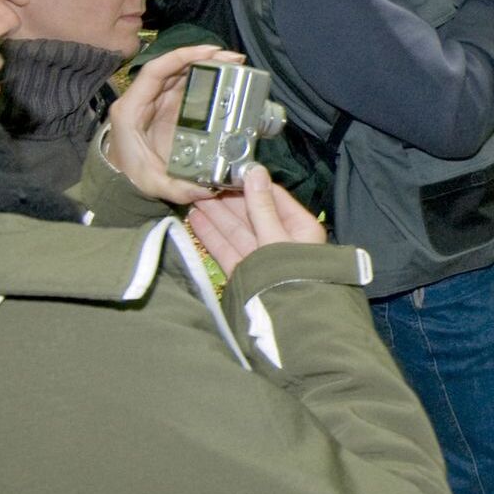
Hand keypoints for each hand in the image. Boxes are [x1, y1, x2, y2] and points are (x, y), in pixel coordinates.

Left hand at [104, 43, 233, 204]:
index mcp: (132, 108)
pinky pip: (185, 86)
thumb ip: (177, 189)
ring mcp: (156, 101)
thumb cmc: (130, 176)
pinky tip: (225, 78)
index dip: (181, 57)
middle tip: (233, 59)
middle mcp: (143, 99)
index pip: (155, 71)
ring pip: (180, 74)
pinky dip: (205, 78)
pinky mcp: (167, 108)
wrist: (120, 179)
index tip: (209, 53)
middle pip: (172, 68)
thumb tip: (207, 190)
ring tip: (234, 64)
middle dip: (203, 58)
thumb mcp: (152, 184)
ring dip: (207, 65)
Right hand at [187, 164, 326, 274]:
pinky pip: (227, 249)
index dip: (249, 184)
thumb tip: (254, 171)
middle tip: (203, 182)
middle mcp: (282, 240)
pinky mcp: (246, 272)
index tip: (228, 170)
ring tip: (193, 197)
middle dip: (227, 199)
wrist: (287, 323)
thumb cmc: (291, 275)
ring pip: (236, 231)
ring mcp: (262, 257)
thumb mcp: (276, 236)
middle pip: (251, 214)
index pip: (272, 198)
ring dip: (215, 215)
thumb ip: (262, 206)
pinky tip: (195, 220)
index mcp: (300, 228)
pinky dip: (212, 235)